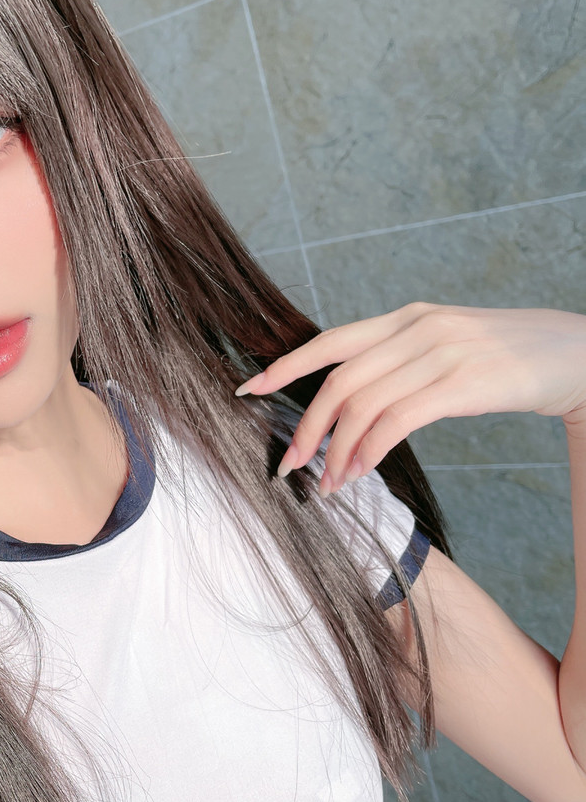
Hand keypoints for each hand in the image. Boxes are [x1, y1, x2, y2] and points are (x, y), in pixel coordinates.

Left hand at [234, 302, 585, 496]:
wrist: (573, 355)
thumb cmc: (504, 360)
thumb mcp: (444, 346)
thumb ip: (399, 362)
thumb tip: (350, 409)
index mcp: (405, 318)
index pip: (331, 340)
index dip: (285, 366)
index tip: (248, 389)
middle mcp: (416, 329)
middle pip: (339, 380)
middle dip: (306, 427)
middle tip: (289, 465)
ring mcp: (439, 353)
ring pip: (364, 405)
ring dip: (337, 450)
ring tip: (329, 483)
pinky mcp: (462, 384)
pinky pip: (398, 420)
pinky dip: (371, 450)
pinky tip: (362, 471)